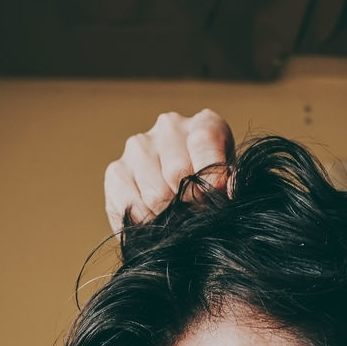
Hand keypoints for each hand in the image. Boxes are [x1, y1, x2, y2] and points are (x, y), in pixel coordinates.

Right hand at [104, 109, 234, 233]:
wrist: (183, 203)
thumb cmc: (211, 192)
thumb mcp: (230, 186)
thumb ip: (230, 184)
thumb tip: (223, 188)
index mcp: (205, 123)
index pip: (204, 140)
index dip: (210, 179)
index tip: (215, 198)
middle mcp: (169, 126)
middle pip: (177, 172)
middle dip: (189, 203)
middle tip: (194, 212)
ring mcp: (138, 146)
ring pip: (154, 193)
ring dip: (166, 215)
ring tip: (174, 216)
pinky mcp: (116, 171)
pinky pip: (129, 205)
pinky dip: (143, 222)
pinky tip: (153, 220)